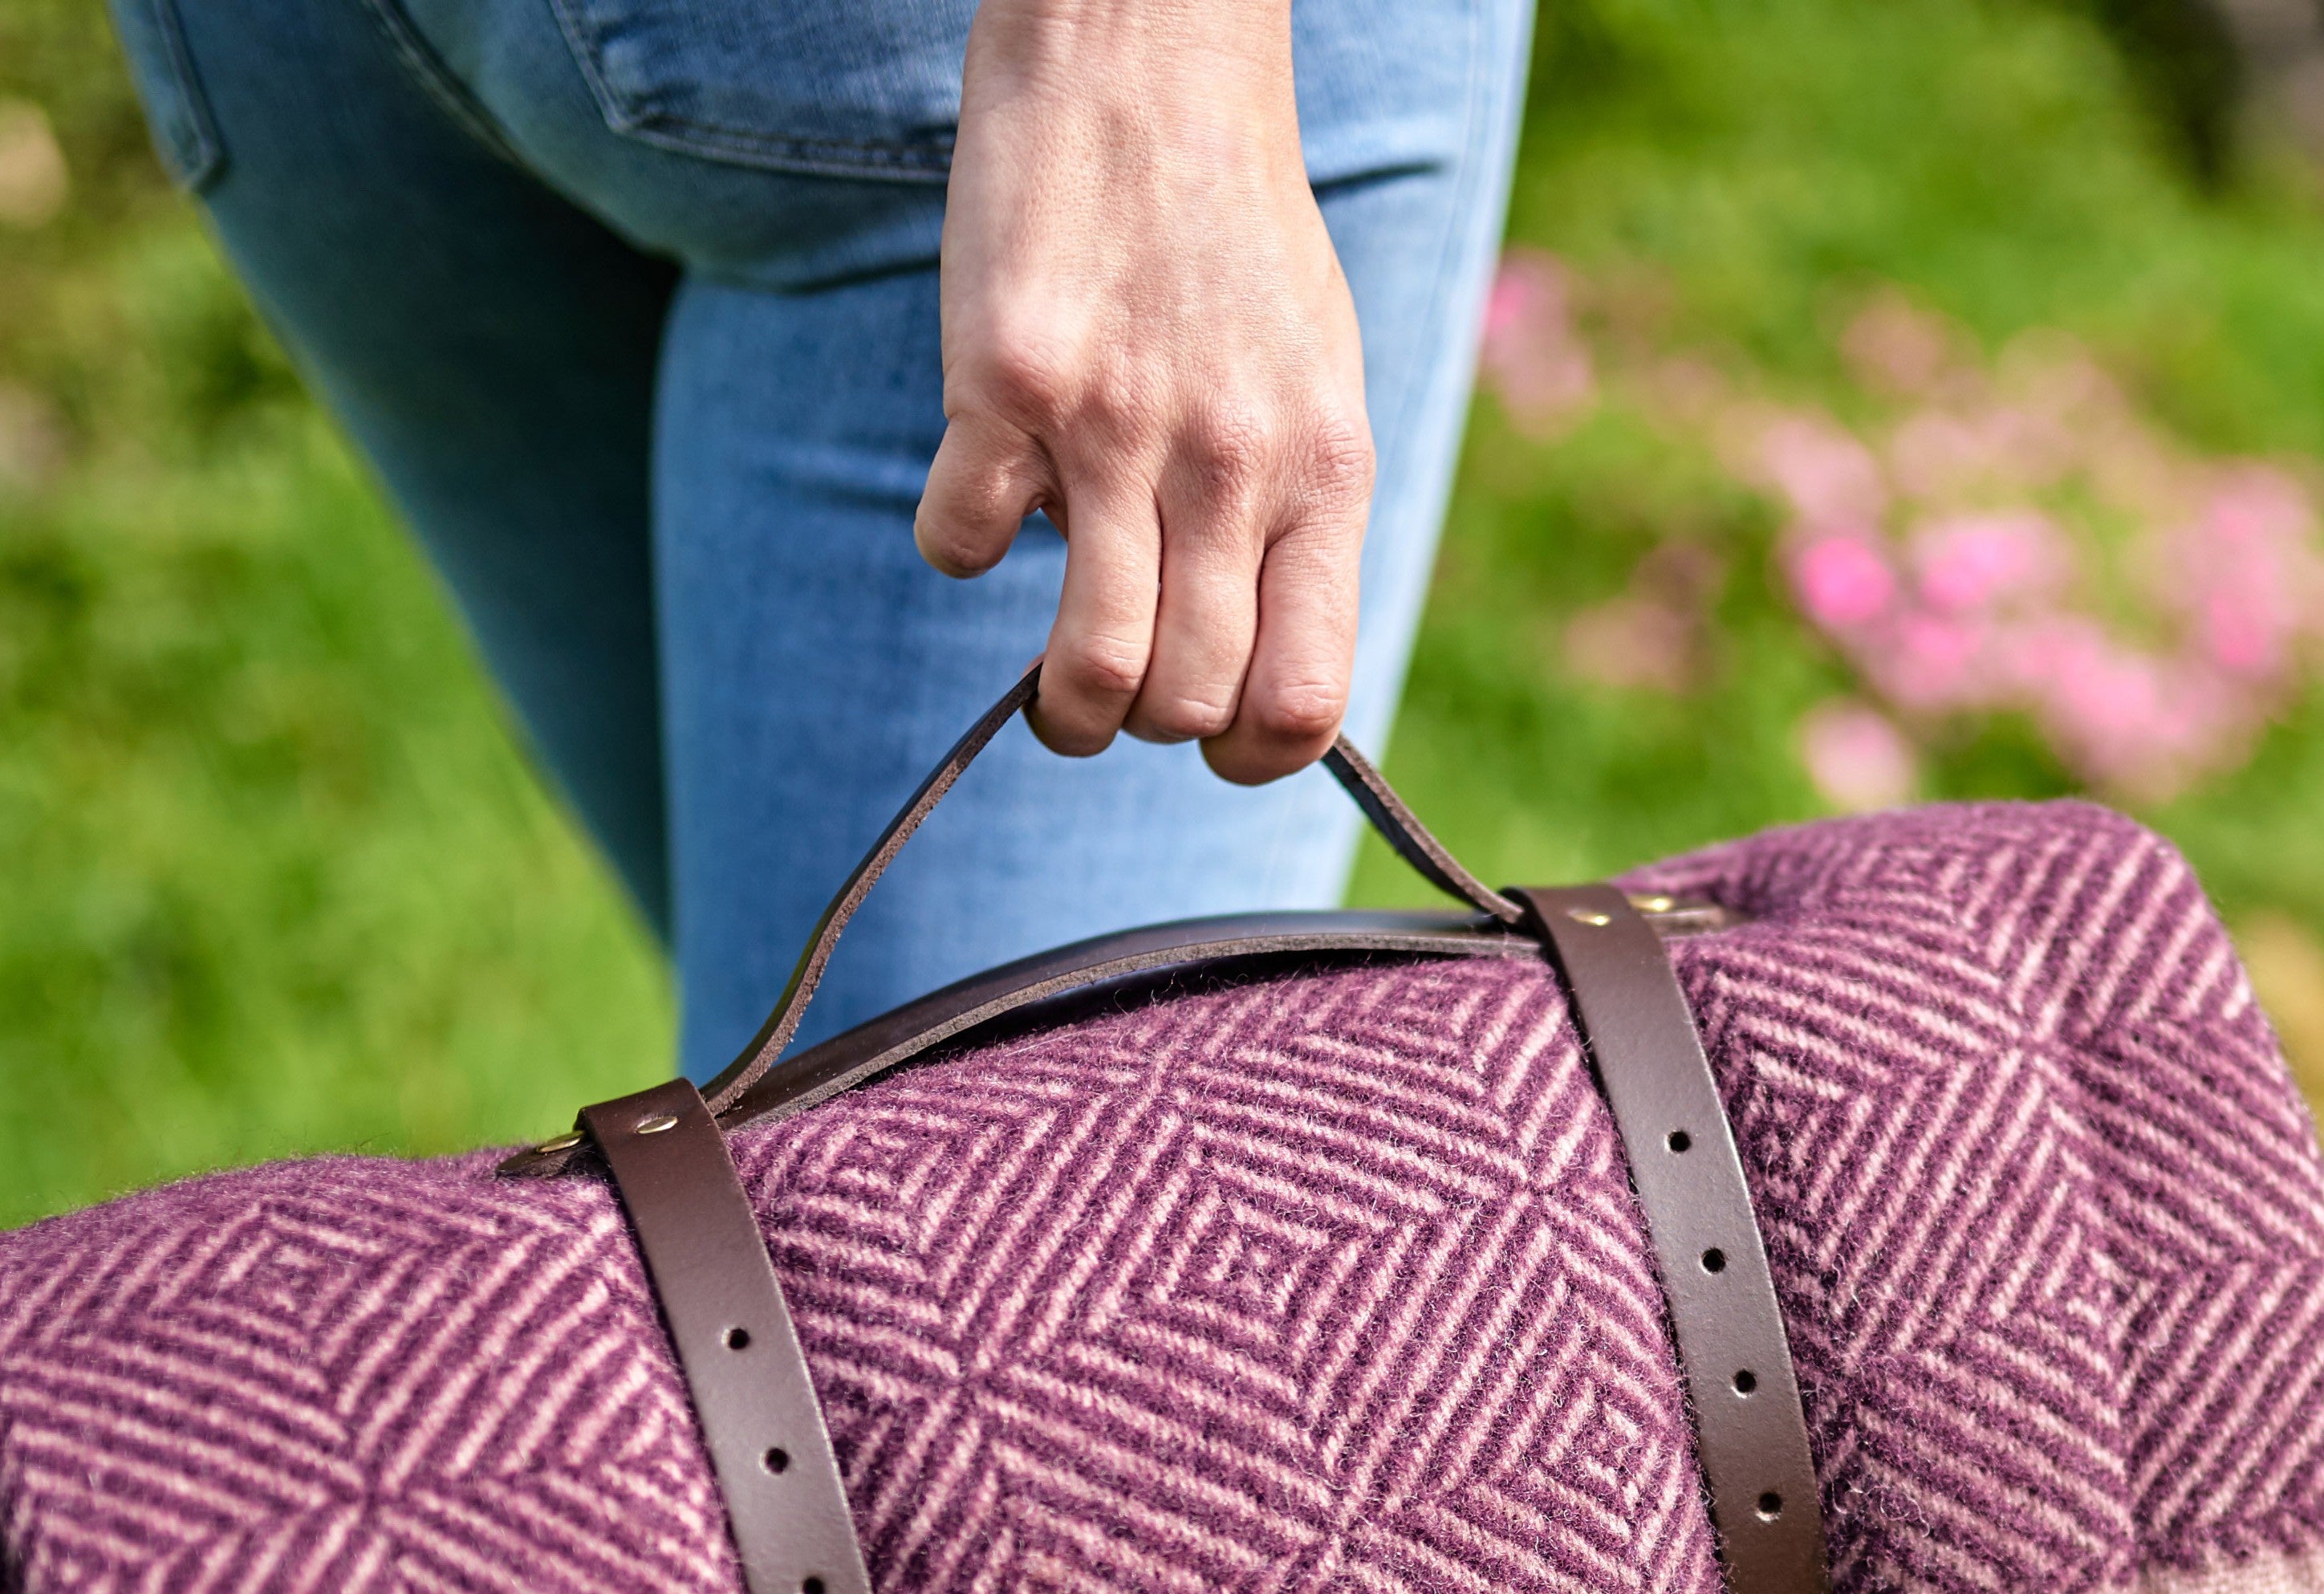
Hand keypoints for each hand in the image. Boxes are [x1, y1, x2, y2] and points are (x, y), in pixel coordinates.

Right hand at [914, 0, 1374, 783]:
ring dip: (1063, 709)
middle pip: (1188, 702)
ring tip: (1055, 687)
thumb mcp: (1315, 385)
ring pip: (1092, 669)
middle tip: (1119, 688)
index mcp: (1321, 473)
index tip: (1213, 733)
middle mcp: (1230, 463)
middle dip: (1147, 727)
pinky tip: (981, 492)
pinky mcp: (1006, 384)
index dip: (1250, 753)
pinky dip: (961, 547)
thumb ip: (1292, 523)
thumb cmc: (1233, 239)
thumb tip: (1241, 663)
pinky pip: (966, 547)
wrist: (1147, 57)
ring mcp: (1117, 428)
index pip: (1305, 700)